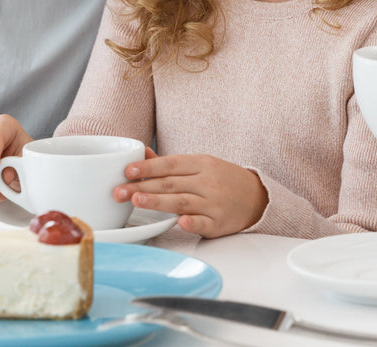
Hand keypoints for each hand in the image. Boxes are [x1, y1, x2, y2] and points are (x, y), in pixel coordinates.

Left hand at [114, 153, 267, 237]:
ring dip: (158, 202)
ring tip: (136, 201)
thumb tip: (142, 153)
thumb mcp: (201, 165)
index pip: (170, 164)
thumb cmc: (222, 180)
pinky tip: (180, 222)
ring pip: (182, 202)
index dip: (147, 167)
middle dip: (142, 186)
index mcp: (202, 164)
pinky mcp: (219, 224)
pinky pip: (204, 223)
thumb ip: (171, 163)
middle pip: (171, 184)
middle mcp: (207, 182)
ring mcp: (214, 203)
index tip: (127, 170)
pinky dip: (192, 222)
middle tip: (119, 191)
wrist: (257, 197)